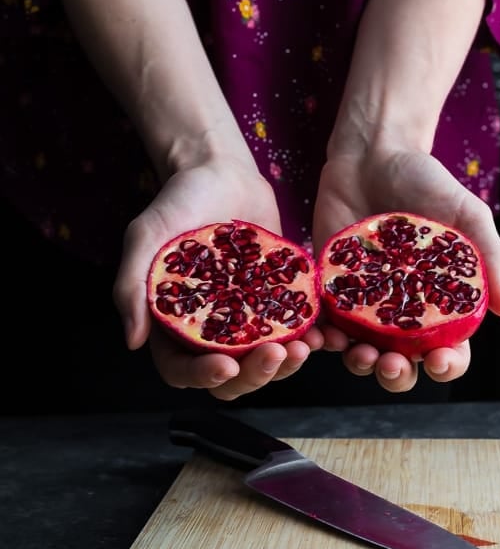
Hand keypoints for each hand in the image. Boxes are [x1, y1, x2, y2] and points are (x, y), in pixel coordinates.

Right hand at [113, 159, 323, 400]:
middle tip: (275, 355)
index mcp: (174, 325)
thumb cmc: (177, 202)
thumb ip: (131, 286)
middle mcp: (210, 329)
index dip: (202, 376)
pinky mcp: (275, 299)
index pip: (183, 370)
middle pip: (230, 375)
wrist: (220, 171)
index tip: (225, 365)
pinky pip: (292, 330)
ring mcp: (245, 316)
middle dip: (254, 374)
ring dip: (284, 366)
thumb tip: (132, 341)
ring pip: (264, 361)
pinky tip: (319, 334)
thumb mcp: (145, 237)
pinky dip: (306, 339)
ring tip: (303, 349)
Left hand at [312, 146, 499, 392]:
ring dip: (359, 363)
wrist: (373, 152)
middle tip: (392, 363)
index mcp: (439, 301)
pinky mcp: (330, 285)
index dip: (448, 366)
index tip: (440, 361)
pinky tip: (322, 336)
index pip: (449, 349)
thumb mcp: (467, 214)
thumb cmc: (426, 182)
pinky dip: (322, 337)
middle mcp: (401, 308)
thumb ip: (489, 257)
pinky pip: (324, 321)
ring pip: (360, 350)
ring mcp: (363, 299)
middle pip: (401, 362)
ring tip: (359, 353)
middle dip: (397, 374)